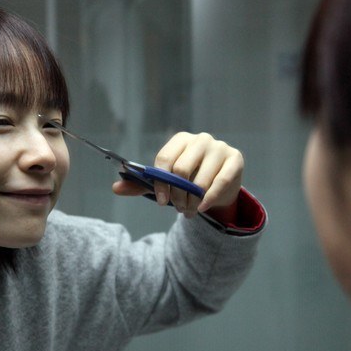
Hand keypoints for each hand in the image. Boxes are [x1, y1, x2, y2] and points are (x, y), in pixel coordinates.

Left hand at [112, 132, 243, 217]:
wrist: (220, 186)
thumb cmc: (189, 180)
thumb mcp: (165, 182)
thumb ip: (142, 185)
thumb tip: (115, 188)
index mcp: (180, 140)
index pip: (165, 159)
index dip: (160, 182)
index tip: (160, 201)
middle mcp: (200, 139)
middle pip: (181, 169)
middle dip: (177, 194)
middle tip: (178, 208)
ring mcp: (219, 148)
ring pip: (200, 180)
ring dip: (192, 201)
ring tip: (189, 211)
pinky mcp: (235, 159)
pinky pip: (220, 182)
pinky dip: (208, 199)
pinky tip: (202, 208)